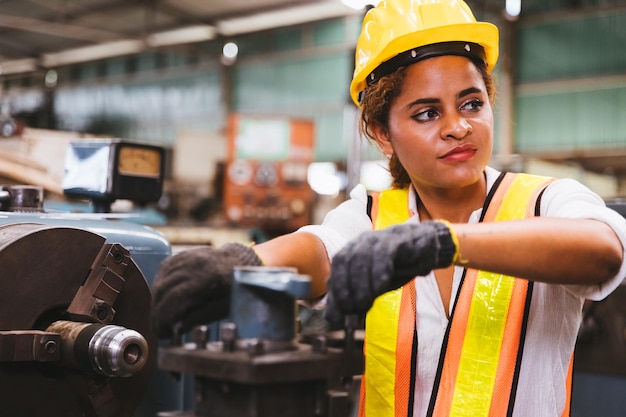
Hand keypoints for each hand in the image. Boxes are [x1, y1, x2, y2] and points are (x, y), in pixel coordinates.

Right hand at [151, 243, 261, 337]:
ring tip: (159, 316)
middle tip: (157, 327)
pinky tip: (161, 298)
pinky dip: (160, 285)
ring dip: (155, 299)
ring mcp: (188, 256)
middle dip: (156, 311)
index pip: (175, 298)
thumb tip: (177, 329)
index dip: (163, 316)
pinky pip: (164, 270)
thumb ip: (200, 317)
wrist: (241, 261)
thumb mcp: (224, 306)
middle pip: (163, 288)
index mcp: (208, 277)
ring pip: (161, 279)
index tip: (160, 331)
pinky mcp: (183, 254)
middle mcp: (195, 263)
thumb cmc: (235, 287)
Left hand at [324, 220, 457, 327]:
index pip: (335, 271)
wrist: (426, 249)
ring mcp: (377, 238)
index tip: (340, 315)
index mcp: (351, 252)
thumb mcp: (373, 289)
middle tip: (353, 310)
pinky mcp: (396, 239)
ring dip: (361, 284)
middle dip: (345, 289)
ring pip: (361, 257)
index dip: (335, 293)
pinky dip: (379, 271)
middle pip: (343, 261)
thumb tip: (332, 321)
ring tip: (365, 304)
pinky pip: (383, 253)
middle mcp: (360, 242)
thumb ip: (353, 301)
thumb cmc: (396, 268)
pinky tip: (381, 285)